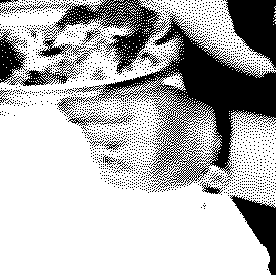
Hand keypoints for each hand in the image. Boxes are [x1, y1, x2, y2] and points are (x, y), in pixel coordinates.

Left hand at [59, 83, 216, 191]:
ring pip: (96, 152)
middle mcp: (141, 136)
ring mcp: (141, 161)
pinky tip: (119, 155)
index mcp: (144, 109)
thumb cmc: (185, 116)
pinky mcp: (142, 181)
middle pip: (91, 132)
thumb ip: (124, 95)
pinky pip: (106, 174)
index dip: (74, 108)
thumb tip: (90, 98)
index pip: (96, 109)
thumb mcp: (157, 93)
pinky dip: (106, 163)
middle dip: (88, 125)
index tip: (64, 107)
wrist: (212, 145)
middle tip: (97, 121)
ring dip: (99, 143)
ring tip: (116, 138)